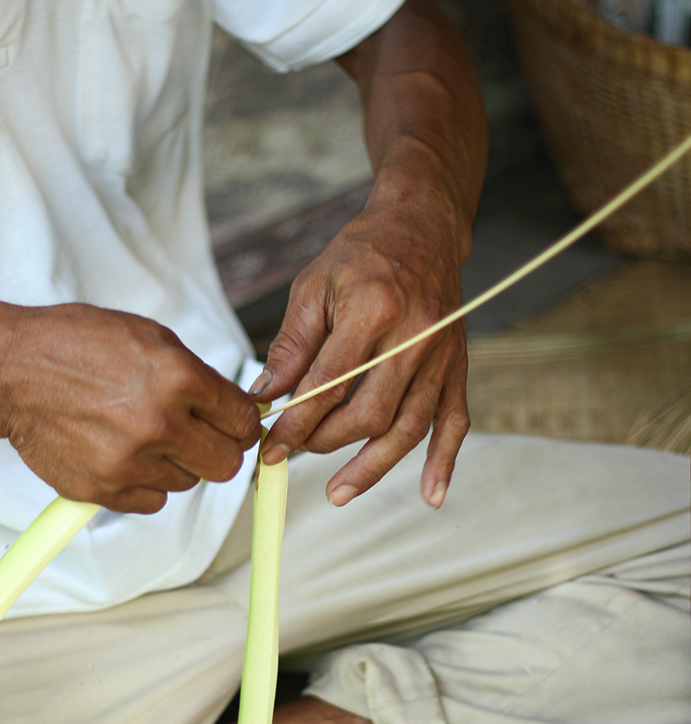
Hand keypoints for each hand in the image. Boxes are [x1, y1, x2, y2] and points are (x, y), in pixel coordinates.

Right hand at [0, 301, 259, 511]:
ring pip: (188, 482)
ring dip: (176, 464)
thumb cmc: (78, 346)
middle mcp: (159, 424)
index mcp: (178, 379)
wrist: (14, 372)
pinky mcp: (104, 489)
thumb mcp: (150, 338)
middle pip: (226, 464)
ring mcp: (130, 462)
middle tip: (200, 437)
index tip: (235, 424)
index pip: (243, 421)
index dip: (242, 423)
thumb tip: (233, 407)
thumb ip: (198, 377)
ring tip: (144, 436)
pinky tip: (125, 455)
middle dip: (219, 450)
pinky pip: (153, 501)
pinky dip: (145, 484)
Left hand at [250, 188, 469, 507]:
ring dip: (372, 467)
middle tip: (294, 456)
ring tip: (337, 494)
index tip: (270, 447)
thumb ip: (291, 346)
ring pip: (408, 427)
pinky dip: (445, 462)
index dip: (295, 424)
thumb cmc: (362, 253)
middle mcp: (414, 337)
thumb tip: (265, 397)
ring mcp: (441, 355)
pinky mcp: (458, 367)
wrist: (423, 227)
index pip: (328, 386)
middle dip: (325, 443)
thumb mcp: (313, 286)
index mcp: (372, 311)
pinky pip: (455, 421)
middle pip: (368, 414)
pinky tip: (430, 495)